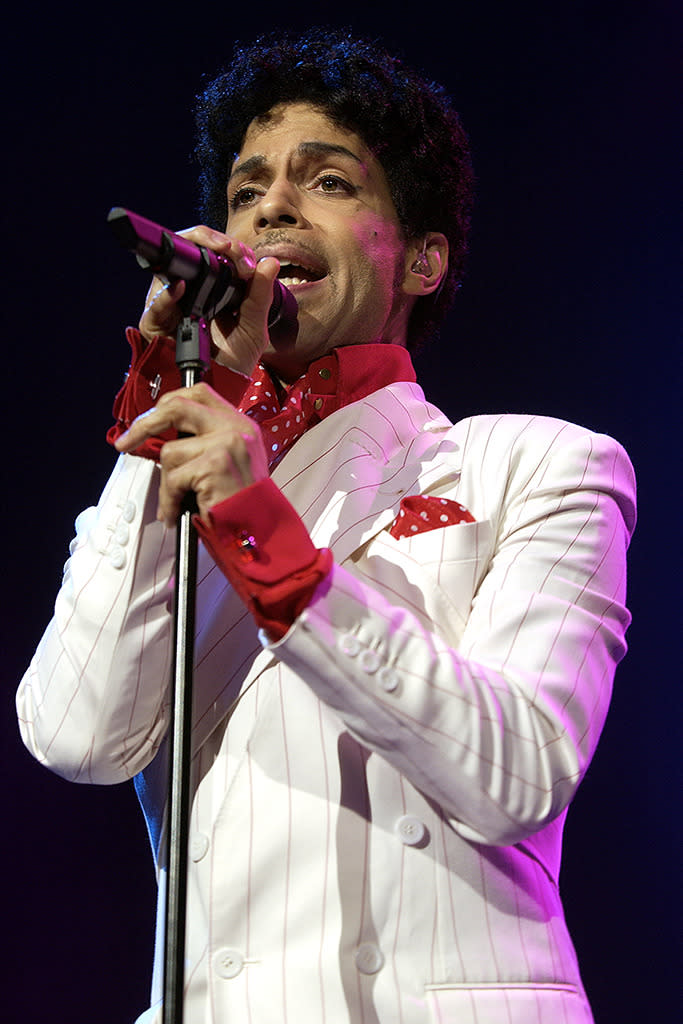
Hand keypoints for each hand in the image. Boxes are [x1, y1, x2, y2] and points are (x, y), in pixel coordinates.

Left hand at [114, 382, 267, 525]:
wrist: (261, 531)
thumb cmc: (242, 503)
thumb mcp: (233, 461)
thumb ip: (207, 441)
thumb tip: (164, 434)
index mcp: (240, 423)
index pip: (198, 393)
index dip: (168, 402)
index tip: (148, 419)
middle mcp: (236, 428)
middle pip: (178, 407)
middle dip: (145, 425)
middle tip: (127, 443)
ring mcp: (227, 444)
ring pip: (170, 452)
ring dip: (166, 483)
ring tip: (177, 502)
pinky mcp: (215, 465)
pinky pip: (173, 478)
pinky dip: (169, 500)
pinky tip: (177, 513)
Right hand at [139, 225, 279, 377]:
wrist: (220, 391)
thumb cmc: (233, 363)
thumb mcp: (254, 328)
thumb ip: (261, 296)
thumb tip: (270, 262)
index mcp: (210, 290)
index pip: (210, 254)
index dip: (226, 246)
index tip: (246, 259)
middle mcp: (186, 294)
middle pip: (185, 252)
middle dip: (207, 240)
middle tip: (230, 248)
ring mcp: (168, 308)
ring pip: (168, 271)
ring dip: (192, 259)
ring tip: (215, 256)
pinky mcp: (154, 326)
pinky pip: (154, 307)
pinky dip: (166, 296)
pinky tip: (181, 288)